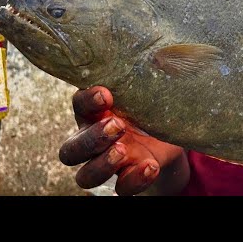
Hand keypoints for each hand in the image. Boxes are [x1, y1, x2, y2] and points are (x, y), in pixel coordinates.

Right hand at [58, 86, 188, 195]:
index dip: (87, 101)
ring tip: (124, 151)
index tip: (106, 93)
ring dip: (102, 165)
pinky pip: (121, 188)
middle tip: (117, 126)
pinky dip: (134, 179)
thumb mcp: (147, 90)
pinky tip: (150, 165)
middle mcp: (94, 139)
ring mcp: (108, 162)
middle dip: (92, 139)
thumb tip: (167, 54)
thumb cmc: (151, 104)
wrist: (171, 135)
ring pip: (85, 175)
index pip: (79, 105)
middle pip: (71, 150)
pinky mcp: (127, 178)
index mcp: (96, 112)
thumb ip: (145, 77)